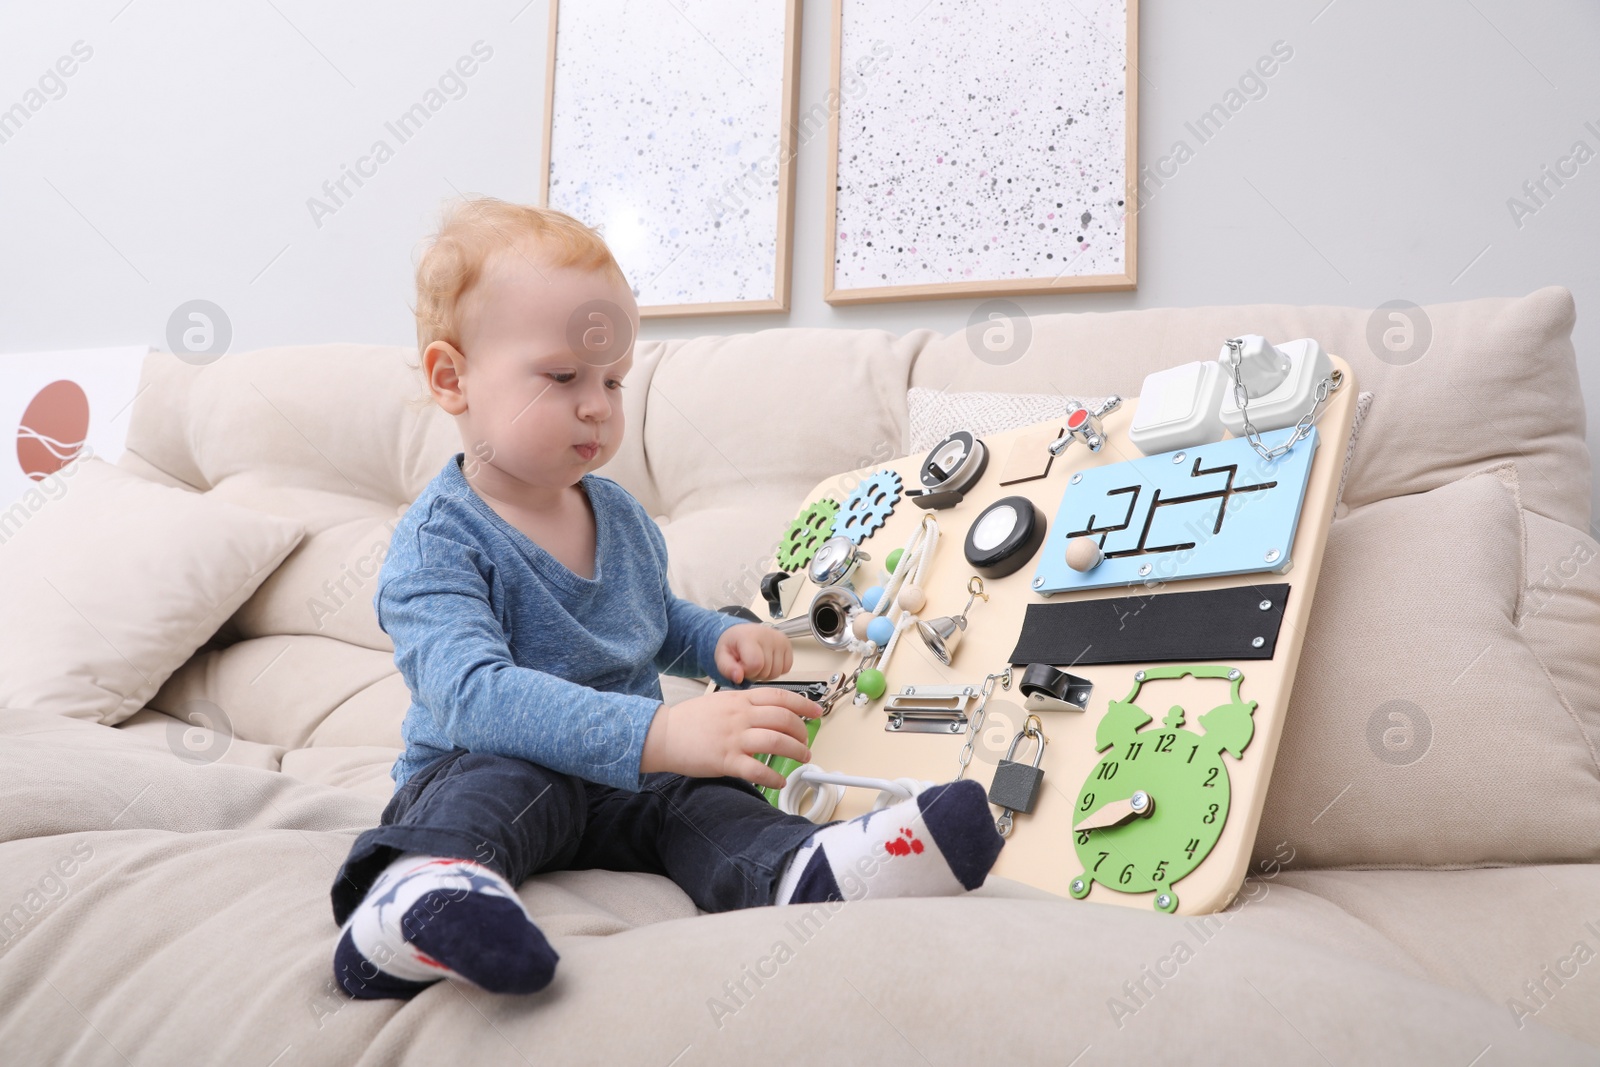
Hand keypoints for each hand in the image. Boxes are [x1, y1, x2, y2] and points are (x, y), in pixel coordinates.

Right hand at [640, 687, 821, 788]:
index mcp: (740, 699)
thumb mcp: (720, 701)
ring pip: (776, 742)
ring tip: (801, 759)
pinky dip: (774, 777)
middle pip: (783, 719)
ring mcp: (734, 738)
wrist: (663, 734)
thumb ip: (744, 703)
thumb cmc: (689, 720)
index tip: (816, 712)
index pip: (780, 697)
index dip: (804, 704)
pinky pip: (758, 769)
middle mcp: (740, 716)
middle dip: (801, 732)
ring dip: (795, 752)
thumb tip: (767, 710)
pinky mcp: (726, 760)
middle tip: (806, 742)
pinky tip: (779, 780)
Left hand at [714, 623, 792, 684]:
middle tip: (748, 664)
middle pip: (767, 671)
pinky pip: (786, 669)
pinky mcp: (788, 645)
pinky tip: (767, 662)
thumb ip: (727, 668)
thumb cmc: (733, 644)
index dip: (747, 672)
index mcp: (749, 636)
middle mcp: (768, 636)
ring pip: (777, 673)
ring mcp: (780, 640)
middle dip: (755, 674)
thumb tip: (738, 677)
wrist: (741, 632)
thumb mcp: (722, 656)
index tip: (741, 665)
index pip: (755, 665)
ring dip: (766, 674)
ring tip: (757, 663)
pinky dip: (776, 670)